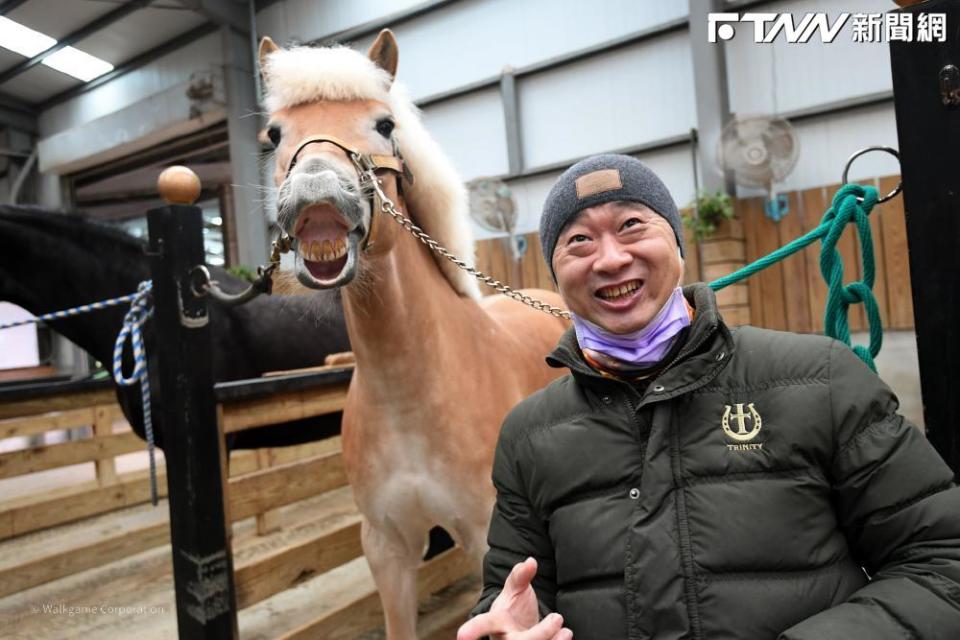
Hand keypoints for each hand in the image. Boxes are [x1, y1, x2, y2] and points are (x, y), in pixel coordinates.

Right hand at [457, 557, 572, 639]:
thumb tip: (531, 562)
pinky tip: (563, 638)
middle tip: (558, 618)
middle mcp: (504, 639)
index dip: (473, 630)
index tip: (462, 635)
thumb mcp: (516, 589)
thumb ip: (521, 575)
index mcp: (496, 621)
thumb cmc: (515, 609)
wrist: (522, 627)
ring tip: (566, 631)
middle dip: (541, 633)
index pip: (483, 624)